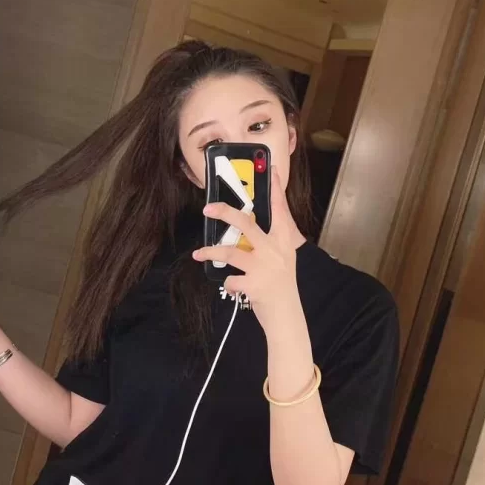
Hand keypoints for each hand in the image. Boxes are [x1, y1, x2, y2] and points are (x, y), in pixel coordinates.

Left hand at [193, 167, 303, 327]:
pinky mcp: (255, 285)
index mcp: (283, 241)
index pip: (280, 210)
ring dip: (211, 251)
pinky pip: (230, 280)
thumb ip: (269, 242)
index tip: (272, 168)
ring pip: (230, 252)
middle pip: (246, 223)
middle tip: (207, 208)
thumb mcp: (282, 259)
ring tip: (198, 253)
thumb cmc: (280, 285)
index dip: (275, 189)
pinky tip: (230, 286)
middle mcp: (275, 251)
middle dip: (225, 213)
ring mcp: (264, 268)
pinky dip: (227, 283)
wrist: (286, 316)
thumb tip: (246, 226)